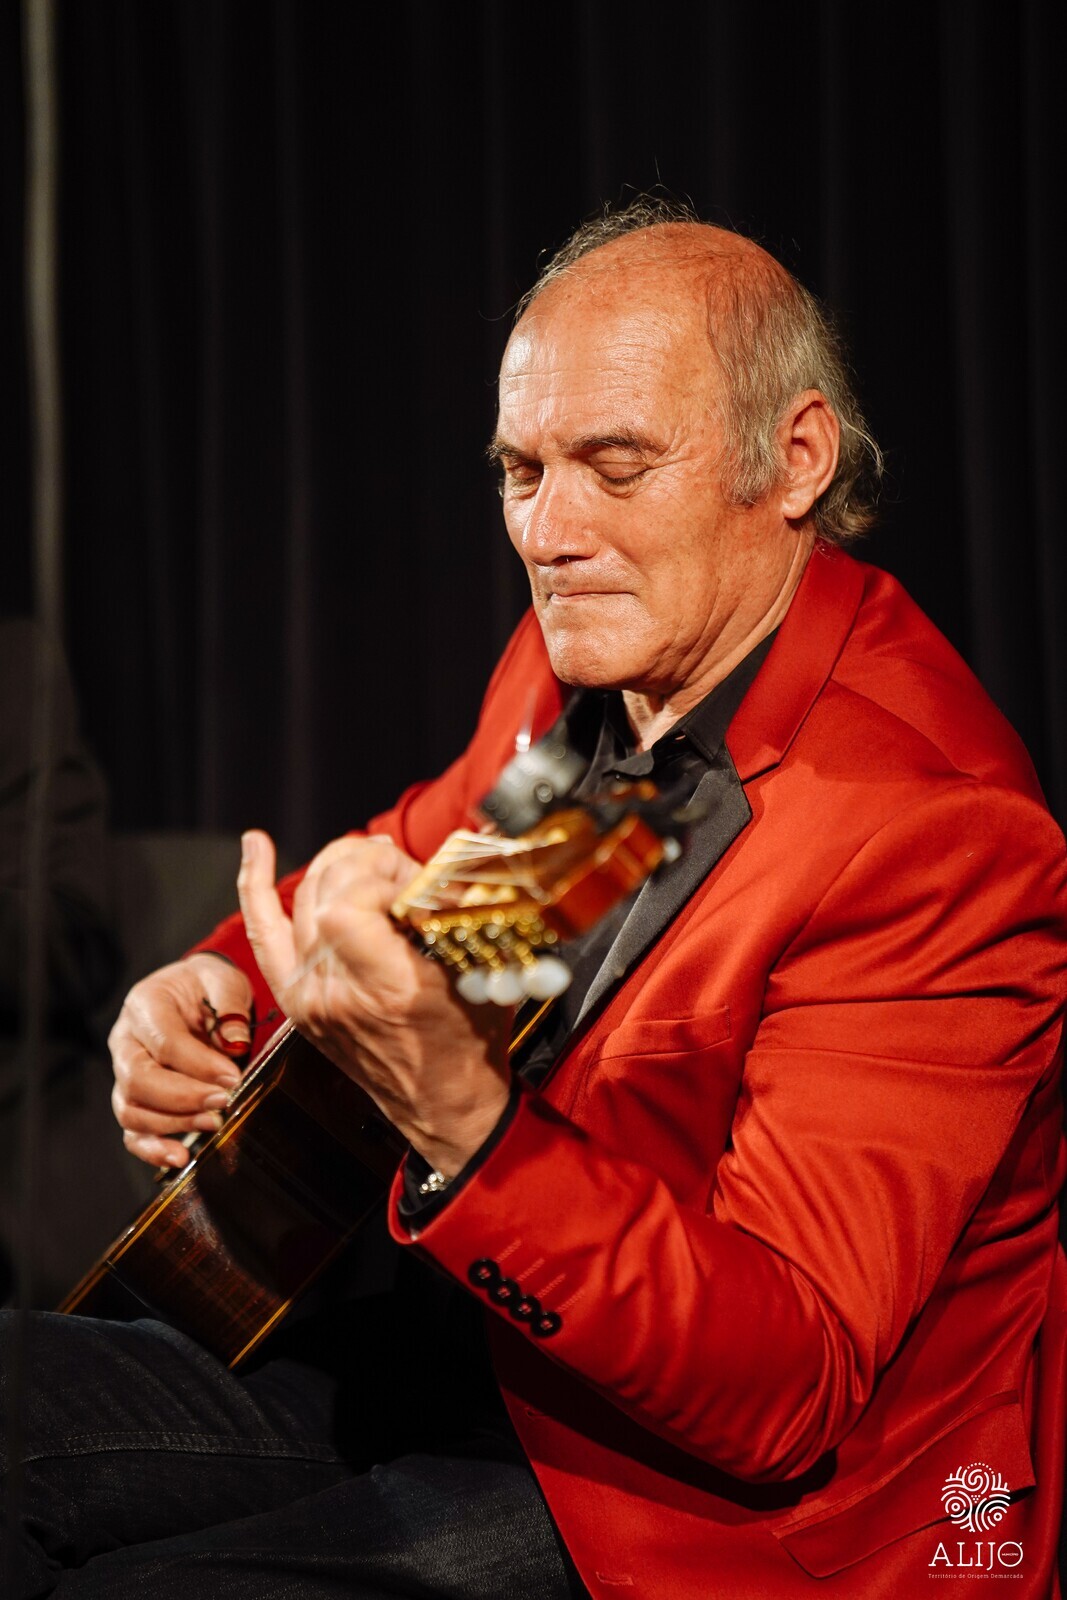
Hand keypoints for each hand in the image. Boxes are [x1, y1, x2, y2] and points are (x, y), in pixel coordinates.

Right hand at [109, 952, 252, 1167]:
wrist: (197, 995)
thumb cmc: (208, 987)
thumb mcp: (224, 980)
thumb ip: (230, 1005)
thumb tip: (234, 1043)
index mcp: (144, 1004)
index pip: (164, 1041)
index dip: (198, 1064)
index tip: (232, 1077)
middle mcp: (125, 1040)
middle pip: (138, 1079)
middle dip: (184, 1097)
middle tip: (223, 1101)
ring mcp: (125, 1073)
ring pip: (132, 1110)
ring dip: (173, 1123)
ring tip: (213, 1124)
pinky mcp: (134, 1100)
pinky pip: (132, 1132)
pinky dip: (152, 1149)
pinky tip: (181, 1157)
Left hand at [237, 830, 512, 1178]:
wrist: (442, 1103)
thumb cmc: (468, 1038)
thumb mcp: (477, 971)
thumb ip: (450, 914)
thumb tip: (434, 861)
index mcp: (386, 988)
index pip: (348, 904)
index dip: (379, 875)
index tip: (412, 883)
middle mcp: (337, 993)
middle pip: (323, 891)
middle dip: (365, 863)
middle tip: (402, 872)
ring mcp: (309, 997)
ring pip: (301, 898)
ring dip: (337, 867)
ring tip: (373, 861)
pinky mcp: (296, 998)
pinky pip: (264, 932)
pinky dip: (255, 885)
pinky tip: (256, 844)